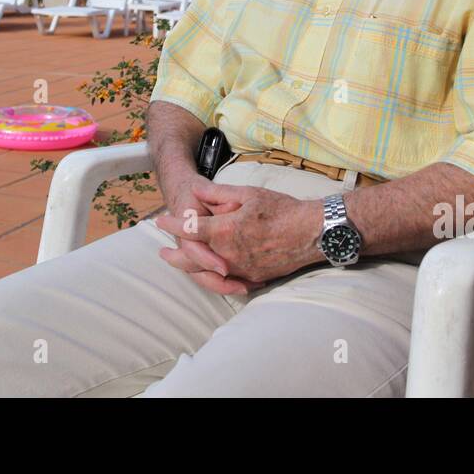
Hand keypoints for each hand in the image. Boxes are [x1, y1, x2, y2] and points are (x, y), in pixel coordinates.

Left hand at [155, 177, 323, 287]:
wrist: (312, 233)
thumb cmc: (282, 209)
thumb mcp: (249, 193)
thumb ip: (218, 193)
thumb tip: (196, 192)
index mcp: (225, 231)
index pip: (189, 229)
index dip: (172, 224)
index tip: (161, 221)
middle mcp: (228, 255)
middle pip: (191, 259)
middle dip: (174, 255)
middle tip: (162, 253)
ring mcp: (241, 269)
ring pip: (206, 274)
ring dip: (190, 269)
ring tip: (180, 265)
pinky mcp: (252, 277)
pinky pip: (226, 281)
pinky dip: (212, 277)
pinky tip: (209, 273)